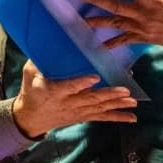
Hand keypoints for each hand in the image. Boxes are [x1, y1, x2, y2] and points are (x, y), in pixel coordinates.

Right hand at [11, 59, 137, 137]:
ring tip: (133, 102)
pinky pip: (102, 117)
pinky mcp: (83, 116)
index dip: (82, 83)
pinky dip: (118, 117)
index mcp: (55, 91)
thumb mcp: (29, 75)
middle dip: (109, 95)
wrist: (30, 118)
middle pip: (91, 99)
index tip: (95, 77)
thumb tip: (46, 44)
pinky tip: (132, 117)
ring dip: (117, 105)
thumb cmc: (31, 92)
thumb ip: (37, 62)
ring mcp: (77, 111)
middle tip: (125, 91)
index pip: (70, 87)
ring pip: (100, 109)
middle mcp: (69, 103)